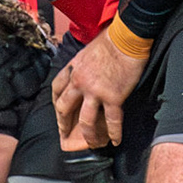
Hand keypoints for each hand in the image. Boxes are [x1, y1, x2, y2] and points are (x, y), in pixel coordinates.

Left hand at [54, 31, 147, 147]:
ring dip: (88, 135)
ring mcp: (95, 92)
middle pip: (64, 108)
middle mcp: (79, 82)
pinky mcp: (113, 97)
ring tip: (92, 143)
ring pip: (85, 120)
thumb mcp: (86, 51)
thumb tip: (84, 71)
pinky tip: (116, 141)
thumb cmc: (111, 40)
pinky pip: (112, 121)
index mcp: (72, 69)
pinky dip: (114, 133)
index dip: (56, 101)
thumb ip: (82, 65)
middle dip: (63, 123)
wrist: (127, 39)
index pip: (56, 89)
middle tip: (65, 134)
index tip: (59, 110)